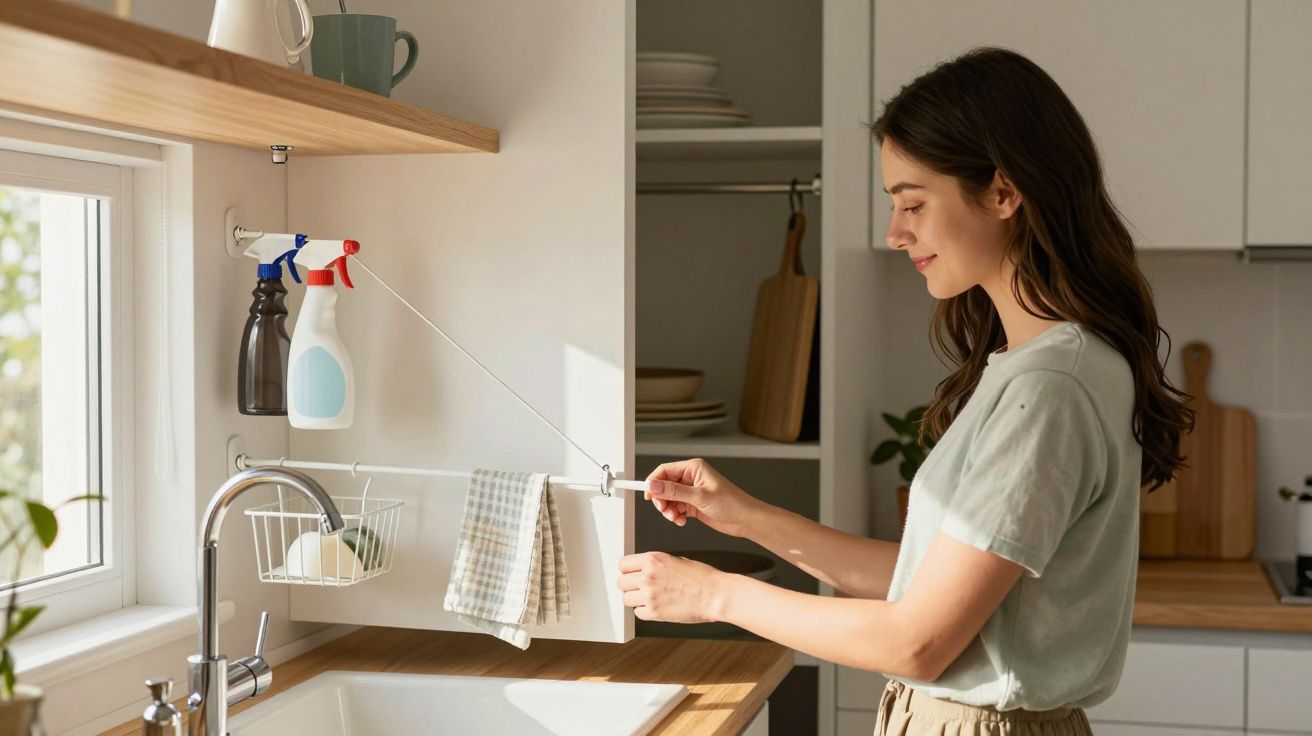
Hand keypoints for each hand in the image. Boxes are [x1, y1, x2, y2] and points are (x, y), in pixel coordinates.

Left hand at [617, 551, 730, 623]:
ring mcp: (650, 595)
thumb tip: (643, 569)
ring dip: (635, 600)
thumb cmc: (702, 578)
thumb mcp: (676, 560)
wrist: (716, 595)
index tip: (630, 574)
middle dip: (630, 586)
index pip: (623, 564)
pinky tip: (657, 607)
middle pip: (621, 582)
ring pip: (626, 599)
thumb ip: (656, 564)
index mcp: (653, 559)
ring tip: (649, 599)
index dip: (627, 570)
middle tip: (640, 588)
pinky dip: (645, 612)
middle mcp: (648, 576)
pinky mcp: (654, 613)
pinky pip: (638, 613)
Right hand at [644, 458, 762, 538]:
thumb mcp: (699, 497)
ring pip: (669, 499)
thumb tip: (653, 485)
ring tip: (676, 518)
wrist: (745, 520)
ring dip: (669, 510)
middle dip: (661, 500)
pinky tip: (682, 521)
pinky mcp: (693, 504)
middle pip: (664, 486)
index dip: (653, 482)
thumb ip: (674, 491)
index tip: (647, 494)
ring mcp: (692, 492)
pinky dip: (675, 516)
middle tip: (664, 510)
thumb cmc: (732, 503)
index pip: (665, 470)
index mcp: (693, 468)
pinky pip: (676, 508)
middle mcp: (691, 478)